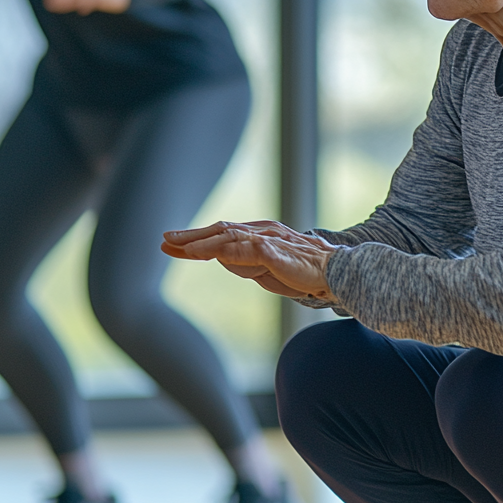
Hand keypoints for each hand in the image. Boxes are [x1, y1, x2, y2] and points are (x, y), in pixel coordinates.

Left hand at [162, 221, 339, 300]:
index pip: (221, 234)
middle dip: (190, 236)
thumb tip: (224, 260)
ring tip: (180, 248)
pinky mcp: (275, 251)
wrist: (337, 272)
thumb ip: (246, 262)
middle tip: (165, 240)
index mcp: (259, 234)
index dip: (195, 239)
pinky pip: (247, 249)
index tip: (172, 244)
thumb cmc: (305, 273)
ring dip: (202, 243)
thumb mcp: (268, 268)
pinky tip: (212, 256)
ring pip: (229, 237)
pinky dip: (226, 251)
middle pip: (220, 230)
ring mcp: (269, 240)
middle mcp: (262, 232)